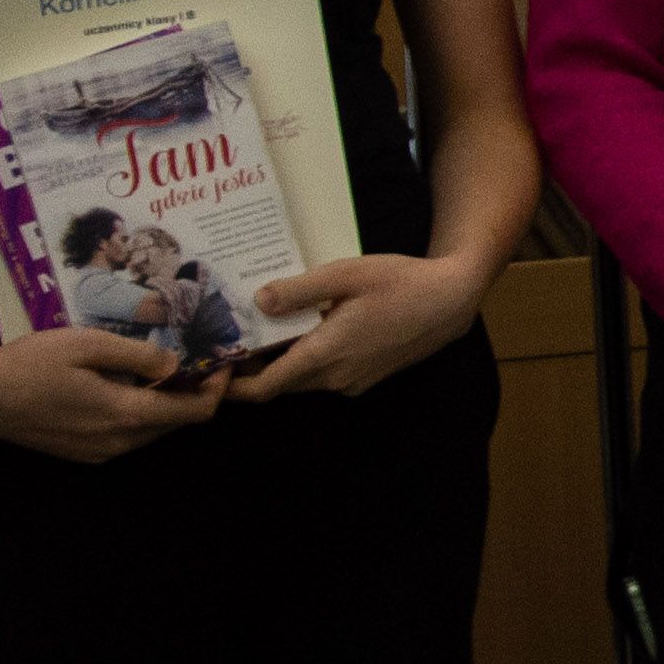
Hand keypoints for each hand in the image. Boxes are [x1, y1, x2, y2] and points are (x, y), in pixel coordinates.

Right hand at [0, 324, 226, 464]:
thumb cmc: (30, 364)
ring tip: (162, 367)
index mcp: (124, 415)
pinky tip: (127, 385)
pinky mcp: (82, 453)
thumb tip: (177, 366)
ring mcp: (99, 452)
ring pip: (152, 429)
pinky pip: (127, 435)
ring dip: (165, 402)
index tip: (221, 360)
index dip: (215, 388)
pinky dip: (139, 412)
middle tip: (196, 358)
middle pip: (176, 422)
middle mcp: (117, 443)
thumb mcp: (87, 344)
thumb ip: (137, 356)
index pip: (193, 413)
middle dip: (193, 393)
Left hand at [229, 248, 484, 402]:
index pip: (264, 388)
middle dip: (251, 369)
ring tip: (266, 328)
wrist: (451, 301)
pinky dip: (307, 359)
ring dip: (281, 362)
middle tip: (231, 338)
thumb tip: (257, 302)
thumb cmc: (401, 282)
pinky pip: (324, 374)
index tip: (212, 368)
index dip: (232, 386)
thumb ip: (299, 290)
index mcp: (324, 355)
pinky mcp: (365, 378)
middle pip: (278, 385)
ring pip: (301, 379)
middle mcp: (334, 378)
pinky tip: (310, 328)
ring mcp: (352, 381)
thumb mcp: (347, 274)